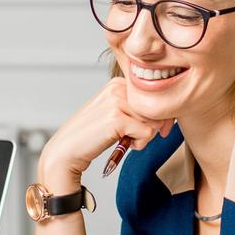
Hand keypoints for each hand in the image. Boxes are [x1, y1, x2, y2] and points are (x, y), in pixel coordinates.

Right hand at [37, 79, 172, 190]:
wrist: (67, 151)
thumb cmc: (92, 136)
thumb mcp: (116, 115)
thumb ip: (138, 111)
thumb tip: (168, 119)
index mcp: (117, 83)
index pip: (153, 97)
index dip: (158, 116)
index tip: (155, 130)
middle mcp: (117, 88)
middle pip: (156, 109)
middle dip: (151, 128)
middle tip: (134, 138)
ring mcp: (116, 102)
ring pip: (154, 121)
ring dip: (145, 137)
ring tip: (126, 141)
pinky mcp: (117, 118)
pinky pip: (147, 133)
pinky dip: (139, 144)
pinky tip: (124, 144)